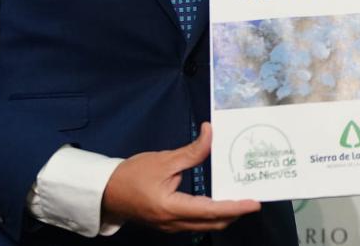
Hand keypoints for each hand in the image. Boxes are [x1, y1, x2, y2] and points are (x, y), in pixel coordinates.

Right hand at [101, 123, 258, 232]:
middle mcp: (174, 223)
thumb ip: (191, 151)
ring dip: (224, 214)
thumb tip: (210, 132)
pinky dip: (211, 214)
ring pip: (205, 225)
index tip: (254, 203)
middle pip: (212, 223)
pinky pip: (196, 223)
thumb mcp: (163, 160)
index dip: (235, 207)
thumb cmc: (131, 175)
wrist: (105, 192)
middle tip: (252, 199)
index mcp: (172, 208)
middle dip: (235, 213)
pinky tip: (218, 202)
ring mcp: (171, 226)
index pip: (211, 210)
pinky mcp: (168, 223)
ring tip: (239, 199)